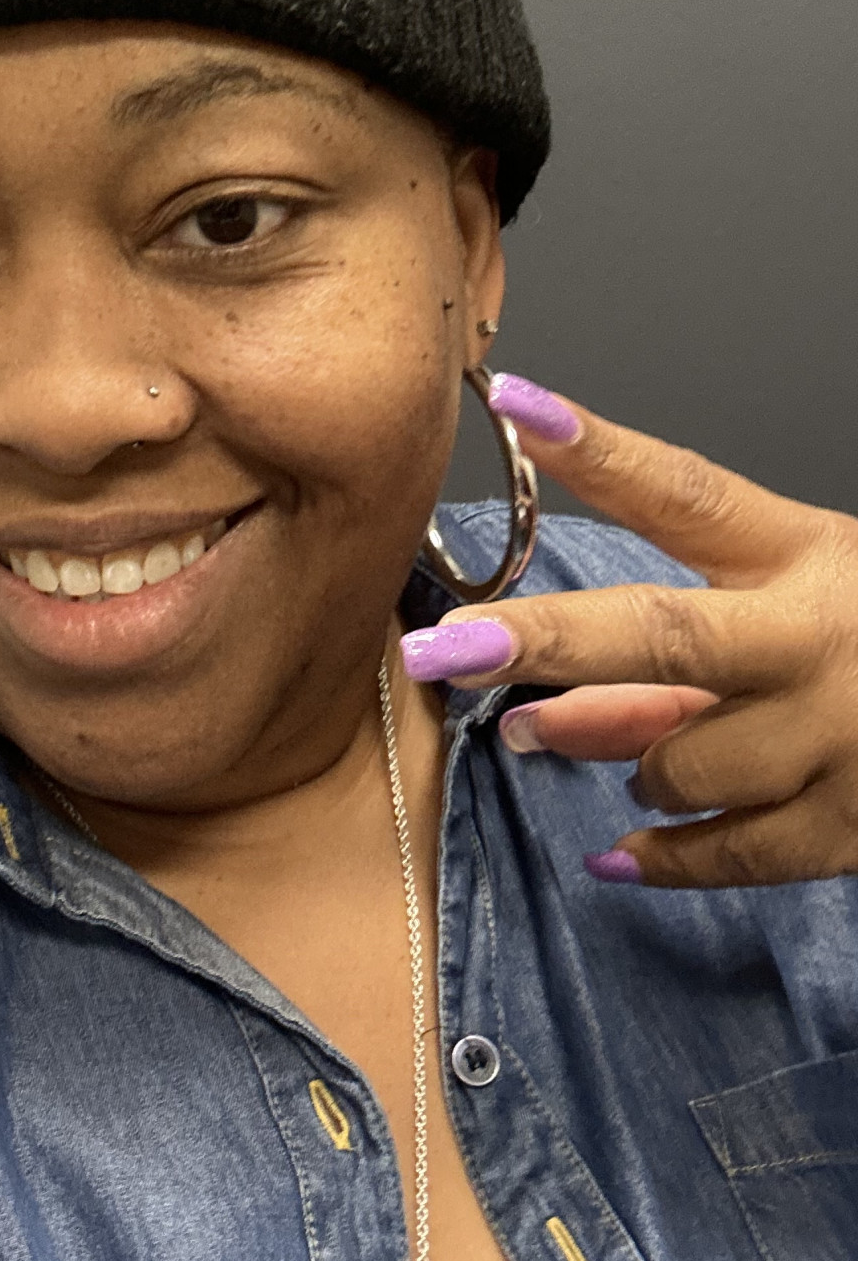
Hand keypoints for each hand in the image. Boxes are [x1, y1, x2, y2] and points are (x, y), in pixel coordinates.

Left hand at [401, 376, 857, 888]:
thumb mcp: (788, 612)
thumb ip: (661, 660)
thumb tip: (536, 715)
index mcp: (805, 557)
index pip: (687, 494)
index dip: (599, 450)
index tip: (515, 402)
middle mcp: (819, 640)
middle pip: (663, 634)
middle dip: (546, 642)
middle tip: (445, 650)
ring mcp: (843, 738)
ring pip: (683, 764)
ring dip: (638, 766)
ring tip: (644, 756)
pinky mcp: (856, 826)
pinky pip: (729, 854)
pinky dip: (664, 858)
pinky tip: (619, 855)